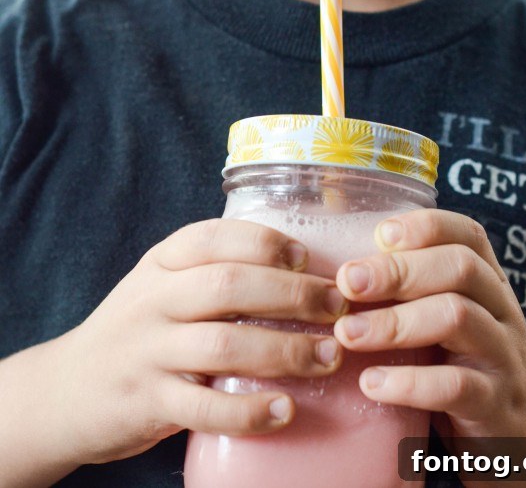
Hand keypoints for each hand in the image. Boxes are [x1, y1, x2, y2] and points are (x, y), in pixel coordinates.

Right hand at [55, 219, 345, 465]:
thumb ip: (210, 272)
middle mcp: (152, 301)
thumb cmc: (135, 331)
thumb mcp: (160, 286)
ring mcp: (147, 352)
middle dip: (292, 294)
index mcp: (160, 264)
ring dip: (284, 350)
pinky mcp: (147, 403)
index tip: (307, 258)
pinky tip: (285, 410)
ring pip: (222, 346)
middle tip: (337, 307)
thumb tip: (300, 271)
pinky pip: (203, 409)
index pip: (213, 237)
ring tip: (328, 356)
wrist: (65, 391)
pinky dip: (248, 411)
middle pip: (227, 285)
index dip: (265, 243)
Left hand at [333, 209, 525, 451]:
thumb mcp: (448, 322)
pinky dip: (409, 383)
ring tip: (346, 333)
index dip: (425, 226)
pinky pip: (456, 386)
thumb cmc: (465, 369)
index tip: (379, 234)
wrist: (524, 443)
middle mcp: (501, 311)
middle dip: (398, 269)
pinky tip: (371, 384)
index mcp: (489, 284)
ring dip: (394, 322)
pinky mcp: (496, 406)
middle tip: (347, 281)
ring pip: (457, 317)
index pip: (468, 235)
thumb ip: (414, 294)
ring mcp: (504, 357)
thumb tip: (340, 269)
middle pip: (460, 267)